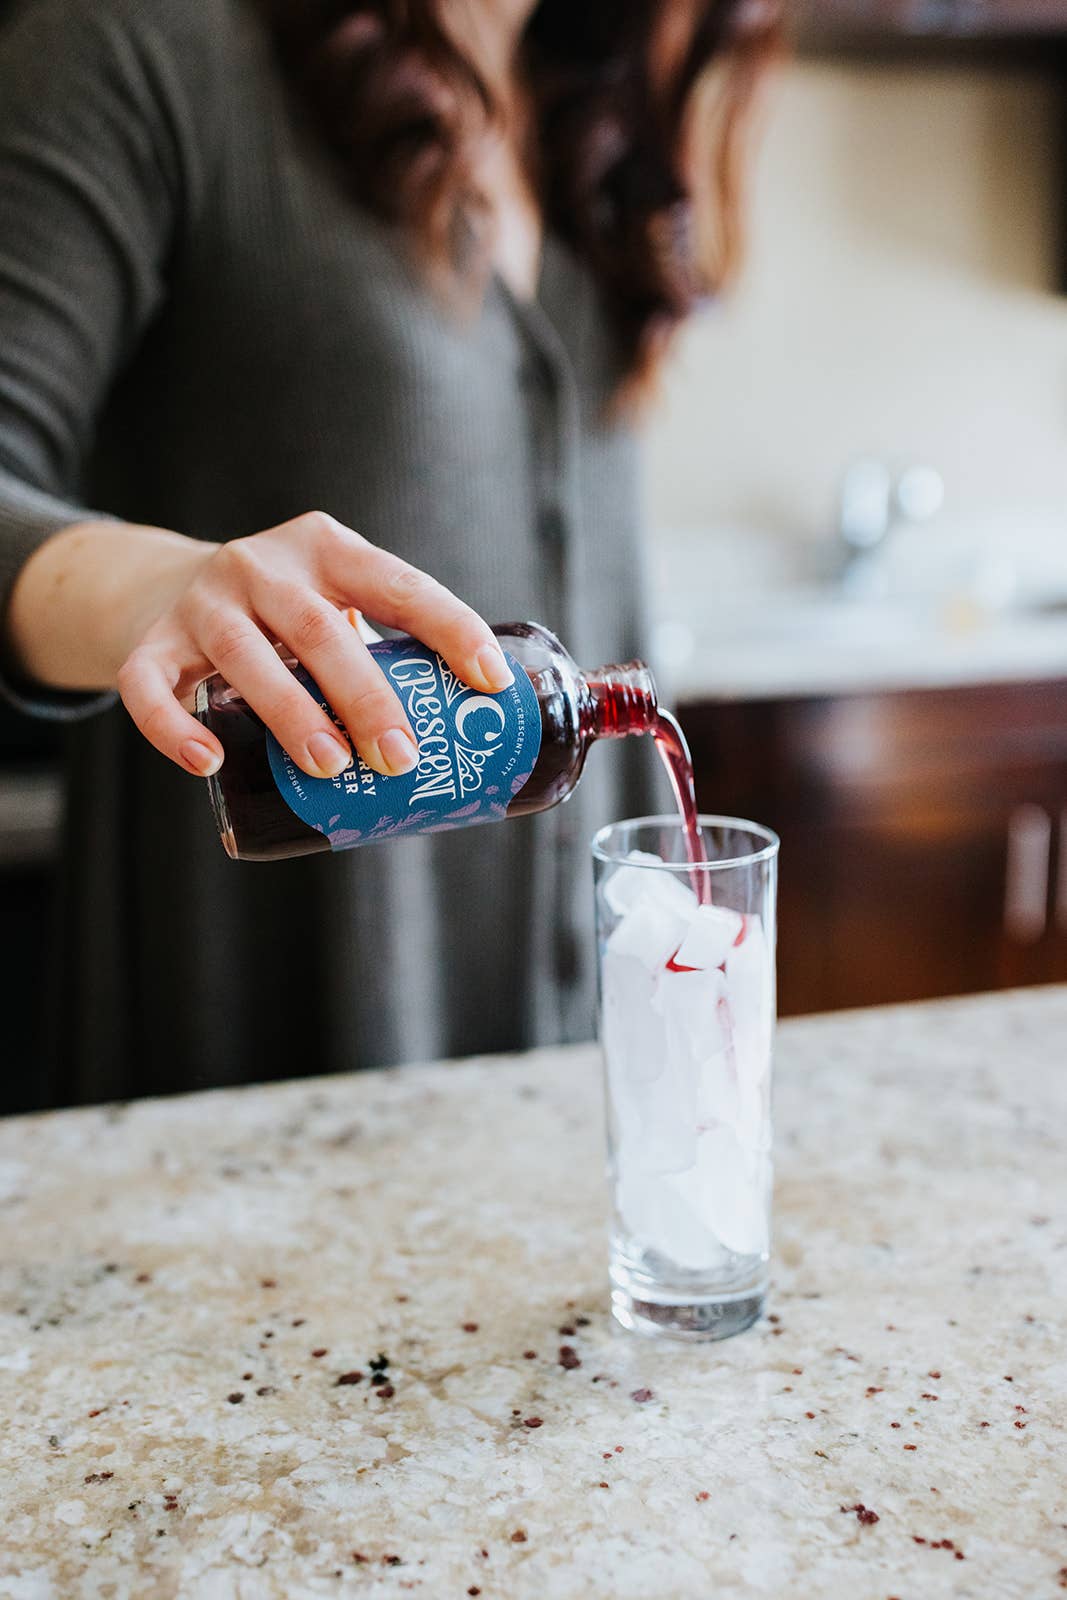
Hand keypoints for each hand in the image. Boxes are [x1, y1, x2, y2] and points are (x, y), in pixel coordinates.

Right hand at [116, 512, 513, 779]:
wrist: (168, 587)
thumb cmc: (286, 615)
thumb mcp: (337, 602)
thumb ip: (388, 648)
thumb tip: (475, 737)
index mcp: (325, 548)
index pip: (397, 584)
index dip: (449, 628)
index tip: (488, 682)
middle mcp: (261, 566)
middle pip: (319, 629)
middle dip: (366, 698)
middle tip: (399, 759)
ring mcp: (201, 603)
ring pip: (244, 657)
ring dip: (291, 714)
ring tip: (330, 767)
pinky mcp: (150, 642)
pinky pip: (150, 686)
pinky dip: (175, 728)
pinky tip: (209, 764)